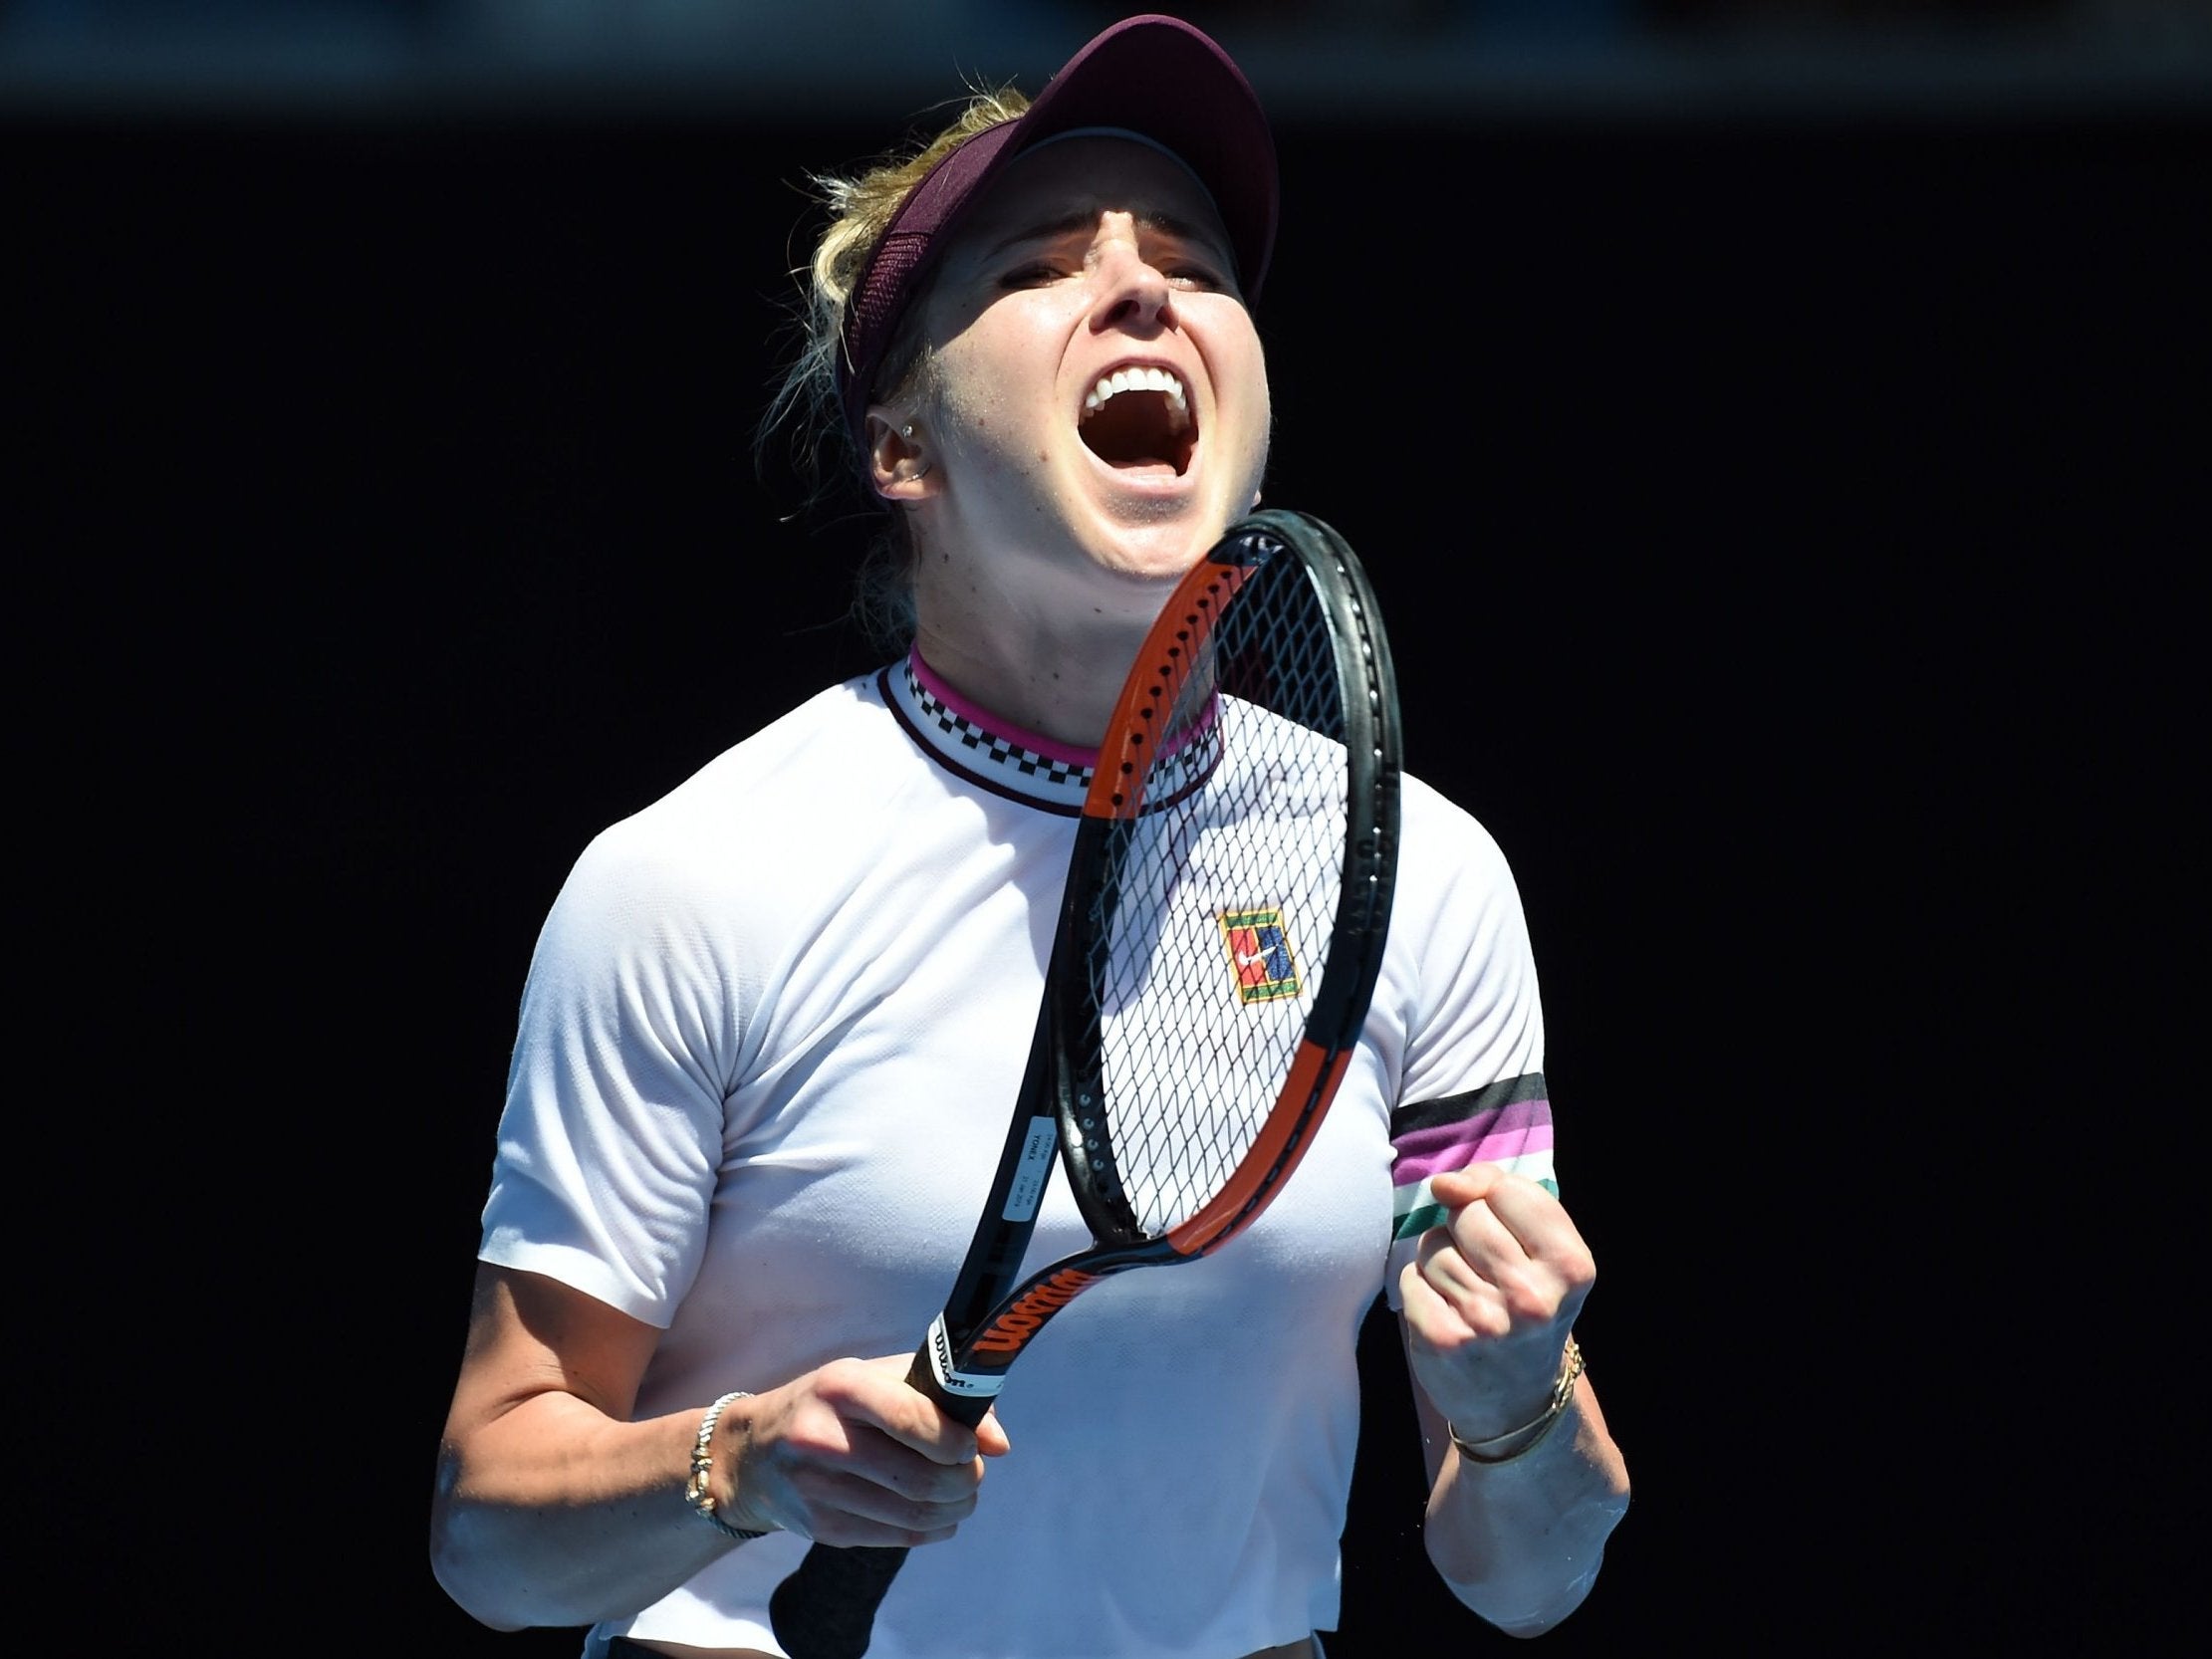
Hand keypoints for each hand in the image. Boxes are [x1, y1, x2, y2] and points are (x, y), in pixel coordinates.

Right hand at [714, 1355, 1010, 1546]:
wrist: (751, 1455)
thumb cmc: (826, 1405)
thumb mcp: (871, 1378)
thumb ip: (940, 1394)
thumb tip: (999, 1442)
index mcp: (841, 1388)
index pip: (913, 1419)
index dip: (958, 1439)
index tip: (971, 1445)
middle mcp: (824, 1440)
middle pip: (921, 1478)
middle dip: (965, 1480)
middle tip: (972, 1471)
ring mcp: (819, 1490)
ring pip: (915, 1515)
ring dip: (955, 1508)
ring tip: (960, 1493)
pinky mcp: (824, 1529)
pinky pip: (899, 1538)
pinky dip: (934, 1529)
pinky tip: (938, 1514)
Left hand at [1398, 1163, 1594, 1442]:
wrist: (1516, 1402)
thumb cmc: (1527, 1308)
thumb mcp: (1543, 1252)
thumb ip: (1501, 1196)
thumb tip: (1443, 1184)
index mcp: (1571, 1267)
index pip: (1508, 1189)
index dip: (1494, 1198)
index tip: (1503, 1228)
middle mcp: (1533, 1297)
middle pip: (1467, 1213)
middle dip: (1465, 1230)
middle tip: (1485, 1270)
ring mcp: (1487, 1322)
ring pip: (1433, 1244)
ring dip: (1440, 1261)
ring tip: (1468, 1294)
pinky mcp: (1444, 1340)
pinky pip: (1410, 1277)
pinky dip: (1420, 1288)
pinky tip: (1446, 1313)